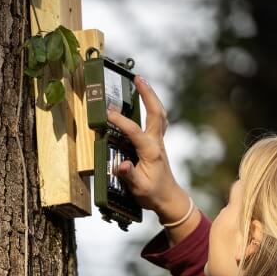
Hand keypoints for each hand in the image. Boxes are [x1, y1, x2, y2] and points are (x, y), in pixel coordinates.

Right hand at [105, 75, 184, 216]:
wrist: (168, 198)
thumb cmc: (152, 193)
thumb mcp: (139, 188)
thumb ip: (129, 175)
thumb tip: (120, 165)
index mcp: (151, 152)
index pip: (134, 131)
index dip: (121, 121)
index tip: (107, 113)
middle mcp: (157, 143)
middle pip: (156, 112)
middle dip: (147, 94)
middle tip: (138, 78)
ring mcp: (159, 141)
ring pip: (159, 113)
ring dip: (151, 96)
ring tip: (142, 82)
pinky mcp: (157, 143)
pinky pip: (158, 119)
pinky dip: (153, 106)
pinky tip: (146, 100)